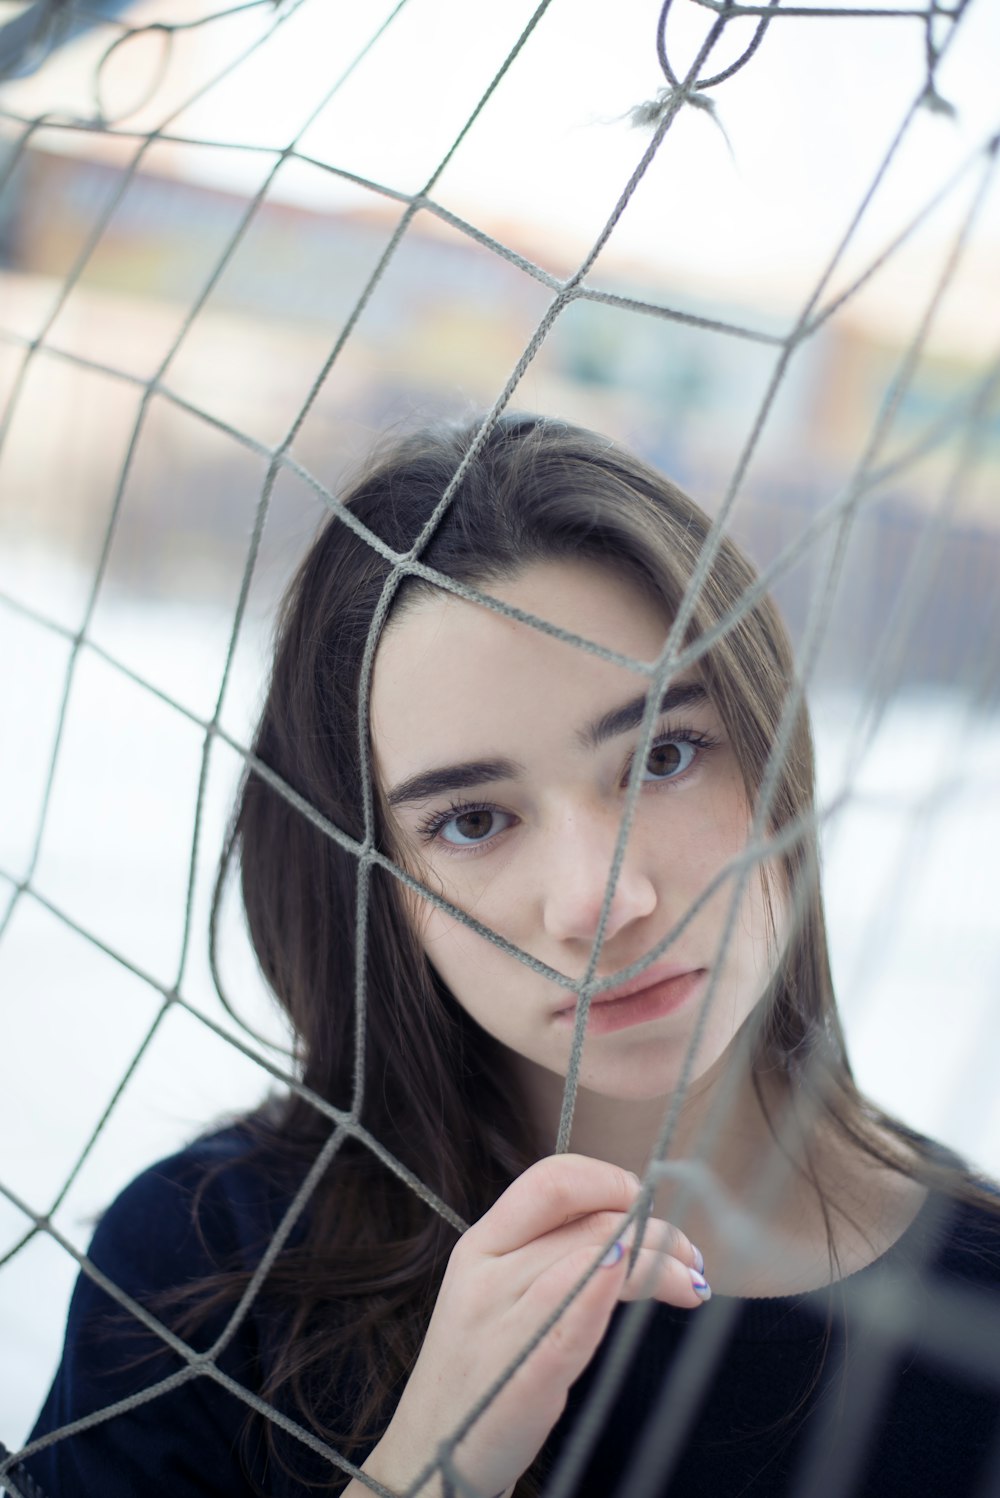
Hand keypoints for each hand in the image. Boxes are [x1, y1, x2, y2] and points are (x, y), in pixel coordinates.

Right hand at [359, 1153, 707, 1496]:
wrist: (428, 1458)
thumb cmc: (479, 1374)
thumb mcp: (497, 1297)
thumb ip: (546, 1256)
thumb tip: (625, 1228)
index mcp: (481, 1245)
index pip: (549, 1181)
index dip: (608, 1180)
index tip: (646, 1204)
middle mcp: (486, 1274)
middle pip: (585, 1222)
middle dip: (653, 1229)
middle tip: (690, 1256)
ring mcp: (500, 1325)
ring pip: (589, 1261)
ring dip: (655, 1264)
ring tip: (692, 1285)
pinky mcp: (522, 1377)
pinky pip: (567, 1320)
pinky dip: (604, 1292)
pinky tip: (631, 1281)